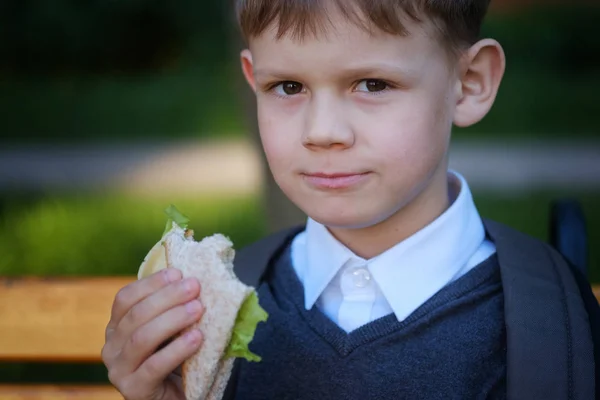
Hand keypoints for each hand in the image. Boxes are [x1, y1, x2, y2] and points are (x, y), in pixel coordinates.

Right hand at [102, 269, 204, 399]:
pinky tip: (197, 338)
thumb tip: (192, 280)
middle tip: (194, 287)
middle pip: (136, 315)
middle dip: (167, 297)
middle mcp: (111, 348)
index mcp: (116, 328)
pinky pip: (154, 366)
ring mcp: (119, 371)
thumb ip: (171, 309)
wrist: (174, 398)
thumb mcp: (169, 331)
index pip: (125, 298)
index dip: (151, 283)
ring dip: (173, 319)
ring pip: (142, 338)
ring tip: (198, 309)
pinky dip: (177, 349)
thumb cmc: (174, 360)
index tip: (177, 272)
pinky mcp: (133, 390)